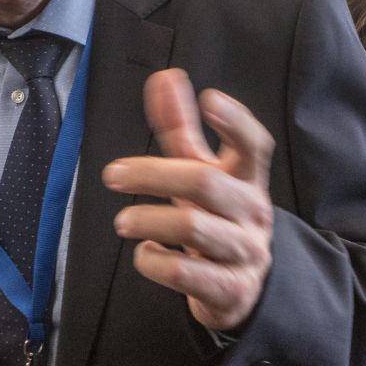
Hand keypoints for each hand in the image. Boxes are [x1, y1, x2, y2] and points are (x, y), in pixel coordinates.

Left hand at [105, 69, 274, 332]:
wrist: (243, 287)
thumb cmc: (216, 216)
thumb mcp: (203, 172)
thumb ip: (182, 127)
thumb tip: (164, 76)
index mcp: (248, 179)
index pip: (254, 145)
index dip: (235, 122)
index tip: (208, 98)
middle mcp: (251, 212)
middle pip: (205, 183)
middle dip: (153, 174)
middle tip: (112, 174)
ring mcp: (243, 252)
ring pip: (193, 229)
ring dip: (149, 220)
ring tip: (122, 221)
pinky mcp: (228, 289)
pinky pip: (185, 274)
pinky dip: (155, 262)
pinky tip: (145, 254)